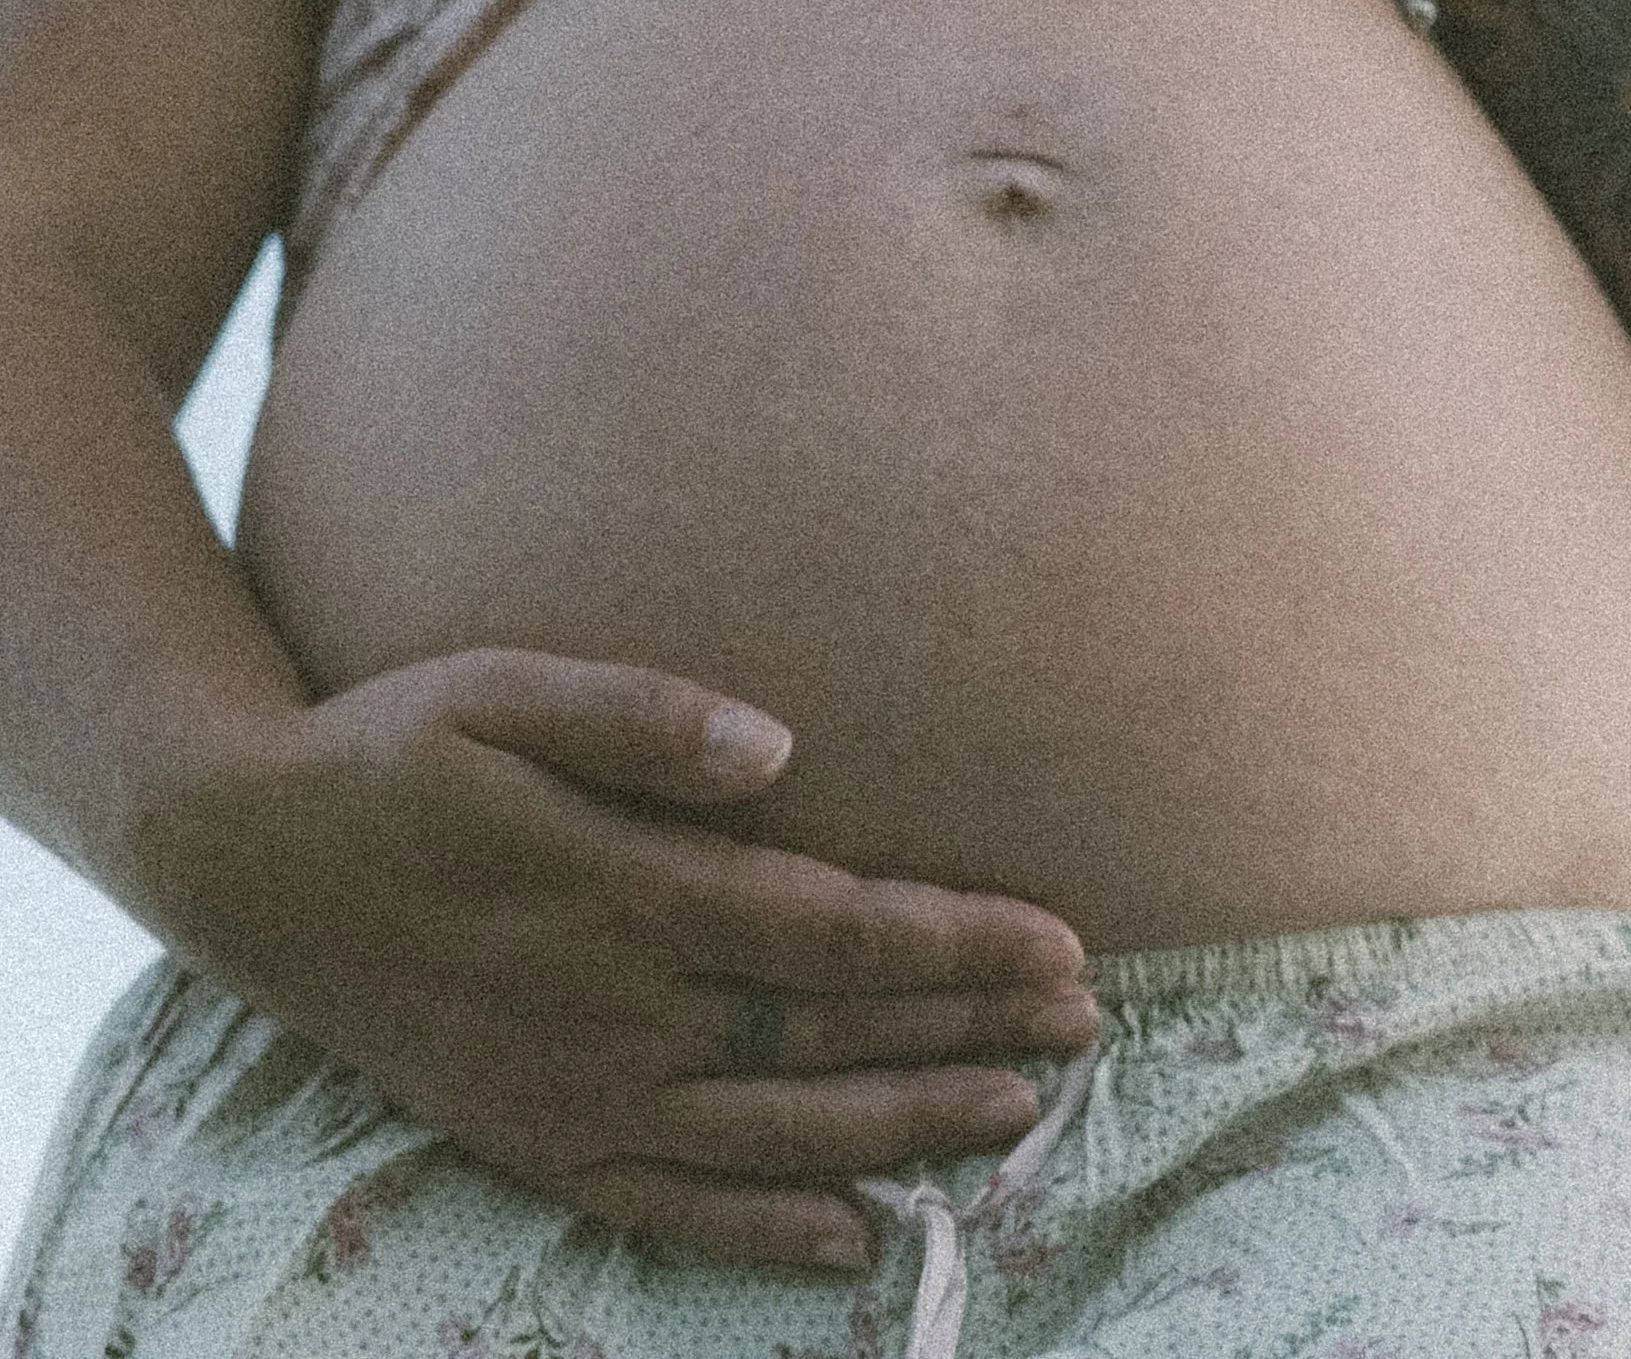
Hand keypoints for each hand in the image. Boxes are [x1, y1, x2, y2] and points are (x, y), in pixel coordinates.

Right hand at [136, 651, 1097, 1273]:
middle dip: (965, 1029)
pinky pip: (666, 1207)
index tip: (1057, 943)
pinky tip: (849, 1237)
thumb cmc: (389, 751)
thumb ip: (638, 716)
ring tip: (1018, 1119)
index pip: (825, 927)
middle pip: (822, 1031)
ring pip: (771, 1129)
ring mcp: (571, 1092)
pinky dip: (764, 1231)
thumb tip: (779, 748)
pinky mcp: (532, 1140)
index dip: (949, 942)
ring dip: (902, 1126)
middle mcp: (610, 1009)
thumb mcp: (497, 689)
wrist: (248, 864)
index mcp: (616, 890)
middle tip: (1085, 1025)